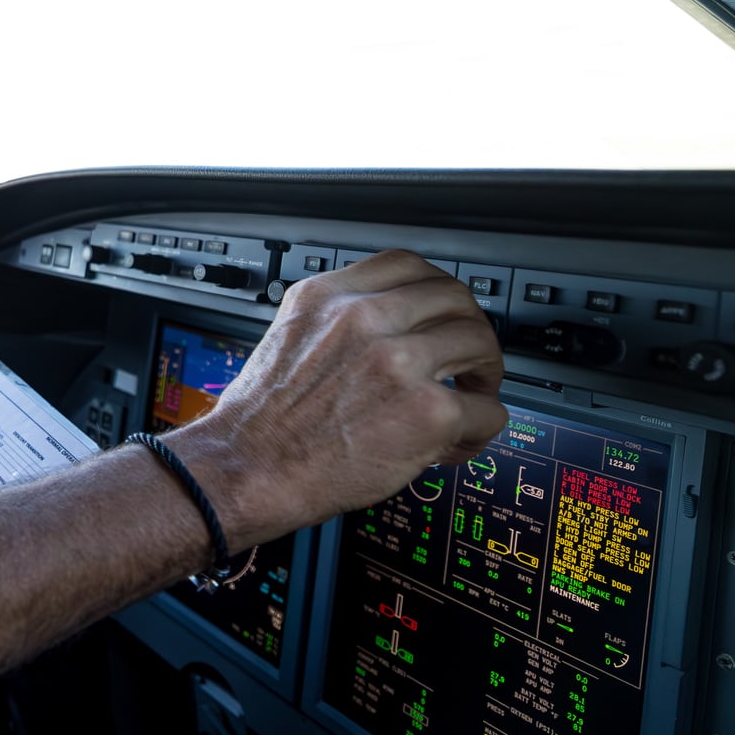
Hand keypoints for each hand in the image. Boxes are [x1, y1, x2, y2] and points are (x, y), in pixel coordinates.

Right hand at [166, 250, 507, 549]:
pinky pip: (488, 409)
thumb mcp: (290, 338)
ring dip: (485, 373)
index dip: (435, 292)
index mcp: (327, 296)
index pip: (408, 265)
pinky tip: (454, 442)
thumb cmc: (262, 421)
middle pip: (454, 297)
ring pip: (480, 343)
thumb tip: (396, 329)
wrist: (246, 470)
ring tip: (468, 398)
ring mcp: (397, 360)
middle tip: (467, 358)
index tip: (440, 314)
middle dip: (469, 328)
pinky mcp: (426, 410)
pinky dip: (481, 429)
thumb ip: (338, 322)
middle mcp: (362, 318)